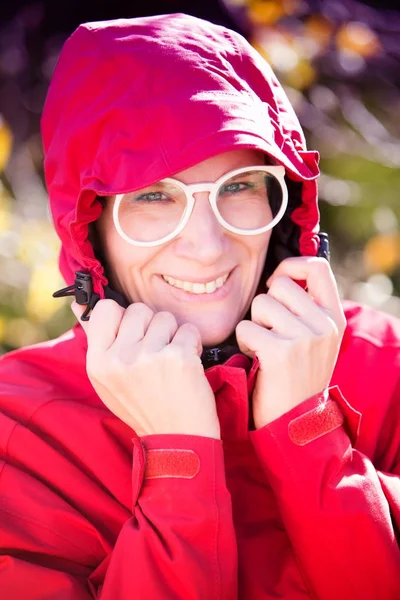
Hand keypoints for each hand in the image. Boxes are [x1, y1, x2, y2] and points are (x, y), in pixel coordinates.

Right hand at [72, 300, 219, 437]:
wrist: (177, 439)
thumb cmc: (142, 407)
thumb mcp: (107, 381)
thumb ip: (97, 341)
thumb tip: (79, 303)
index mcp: (98, 363)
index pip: (105, 309)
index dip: (123, 316)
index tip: (133, 332)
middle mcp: (120, 359)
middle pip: (138, 310)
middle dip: (152, 326)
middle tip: (155, 352)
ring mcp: (149, 357)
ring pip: (165, 317)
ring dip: (173, 334)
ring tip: (171, 359)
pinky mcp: (178, 357)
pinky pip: (188, 329)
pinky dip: (192, 343)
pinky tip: (187, 364)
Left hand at [235, 257, 345, 427]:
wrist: (297, 424)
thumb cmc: (299, 377)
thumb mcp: (317, 341)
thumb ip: (308, 309)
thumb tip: (282, 274)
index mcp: (334, 319)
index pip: (317, 268)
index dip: (291, 267)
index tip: (276, 283)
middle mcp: (323, 325)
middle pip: (279, 285)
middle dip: (266, 306)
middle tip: (271, 332)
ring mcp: (303, 338)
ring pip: (260, 304)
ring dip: (254, 325)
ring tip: (265, 348)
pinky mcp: (279, 352)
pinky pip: (246, 327)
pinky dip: (244, 342)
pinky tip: (257, 360)